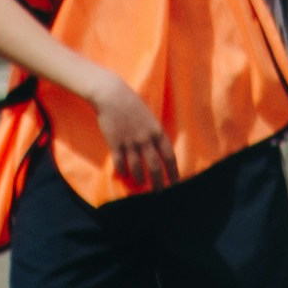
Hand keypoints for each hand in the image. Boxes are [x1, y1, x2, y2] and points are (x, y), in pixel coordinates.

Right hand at [86, 69, 167, 191]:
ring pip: (137, 166)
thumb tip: (157, 149)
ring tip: (141, 185)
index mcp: (157, 132)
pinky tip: (123, 175)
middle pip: (155, 166)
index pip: (169, 157)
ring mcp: (130, 141)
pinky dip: (122, 170)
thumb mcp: (150, 118)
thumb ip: (154, 134)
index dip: (173, 172)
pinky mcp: (114, 142)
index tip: (176, 183)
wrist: (111, 95)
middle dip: (158, 181)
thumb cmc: (132, 105)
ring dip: (140, 178)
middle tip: (160, 192)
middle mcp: (146, 139)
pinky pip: (120, 161)